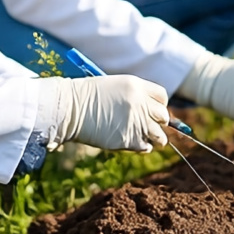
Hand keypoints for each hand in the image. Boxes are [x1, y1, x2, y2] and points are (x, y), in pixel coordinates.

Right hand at [44, 75, 168, 152]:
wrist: (70, 109)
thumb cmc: (85, 97)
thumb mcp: (114, 86)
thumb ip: (133, 96)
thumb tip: (147, 110)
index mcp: (137, 86)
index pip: (162, 97)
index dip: (159, 105)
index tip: (152, 111)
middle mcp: (140, 103)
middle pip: (163, 116)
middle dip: (158, 122)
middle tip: (149, 126)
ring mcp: (136, 122)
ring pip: (159, 135)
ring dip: (155, 138)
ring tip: (147, 139)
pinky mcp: (128, 139)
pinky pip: (146, 147)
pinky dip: (143, 148)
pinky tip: (134, 144)